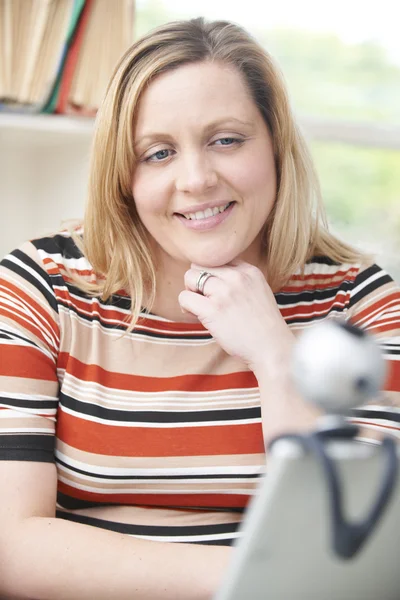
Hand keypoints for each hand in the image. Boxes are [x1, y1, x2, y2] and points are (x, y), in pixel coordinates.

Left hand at [178, 260, 294, 373]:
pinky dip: (186, 307)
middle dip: (197, 283)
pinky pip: (185, 297)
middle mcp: (237, 276)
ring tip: (200, 310)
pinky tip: (196, 317)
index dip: (211, 276)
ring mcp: (225, 292)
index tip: (216, 294)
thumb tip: (207, 279)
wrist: (272, 348)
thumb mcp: (258, 291)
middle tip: (205, 302)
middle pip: (199, 266)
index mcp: (249, 270)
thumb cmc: (262, 326)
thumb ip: (239, 281)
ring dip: (190, 294)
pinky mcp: (213, 309)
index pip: (217, 260)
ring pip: (189, 278)